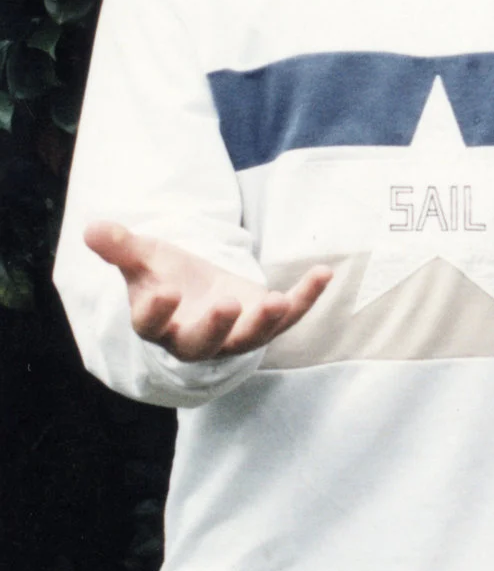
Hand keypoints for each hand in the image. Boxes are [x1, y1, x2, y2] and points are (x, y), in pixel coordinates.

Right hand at [85, 222, 331, 361]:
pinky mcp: (263, 323)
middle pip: (203, 343)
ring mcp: (233, 335)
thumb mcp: (143, 257)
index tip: (164, 290)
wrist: (197, 289)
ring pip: (249, 339)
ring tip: (279, 301)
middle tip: (226, 305)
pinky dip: (307, 298)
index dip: (156, 311)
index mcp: (158, 324)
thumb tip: (92, 227)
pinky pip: (288, 318)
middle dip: (216, 326)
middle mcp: (194, 338)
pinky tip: (323, 272)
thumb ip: (120, 246)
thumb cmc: (165, 275)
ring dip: (265, 322)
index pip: (152, 325)